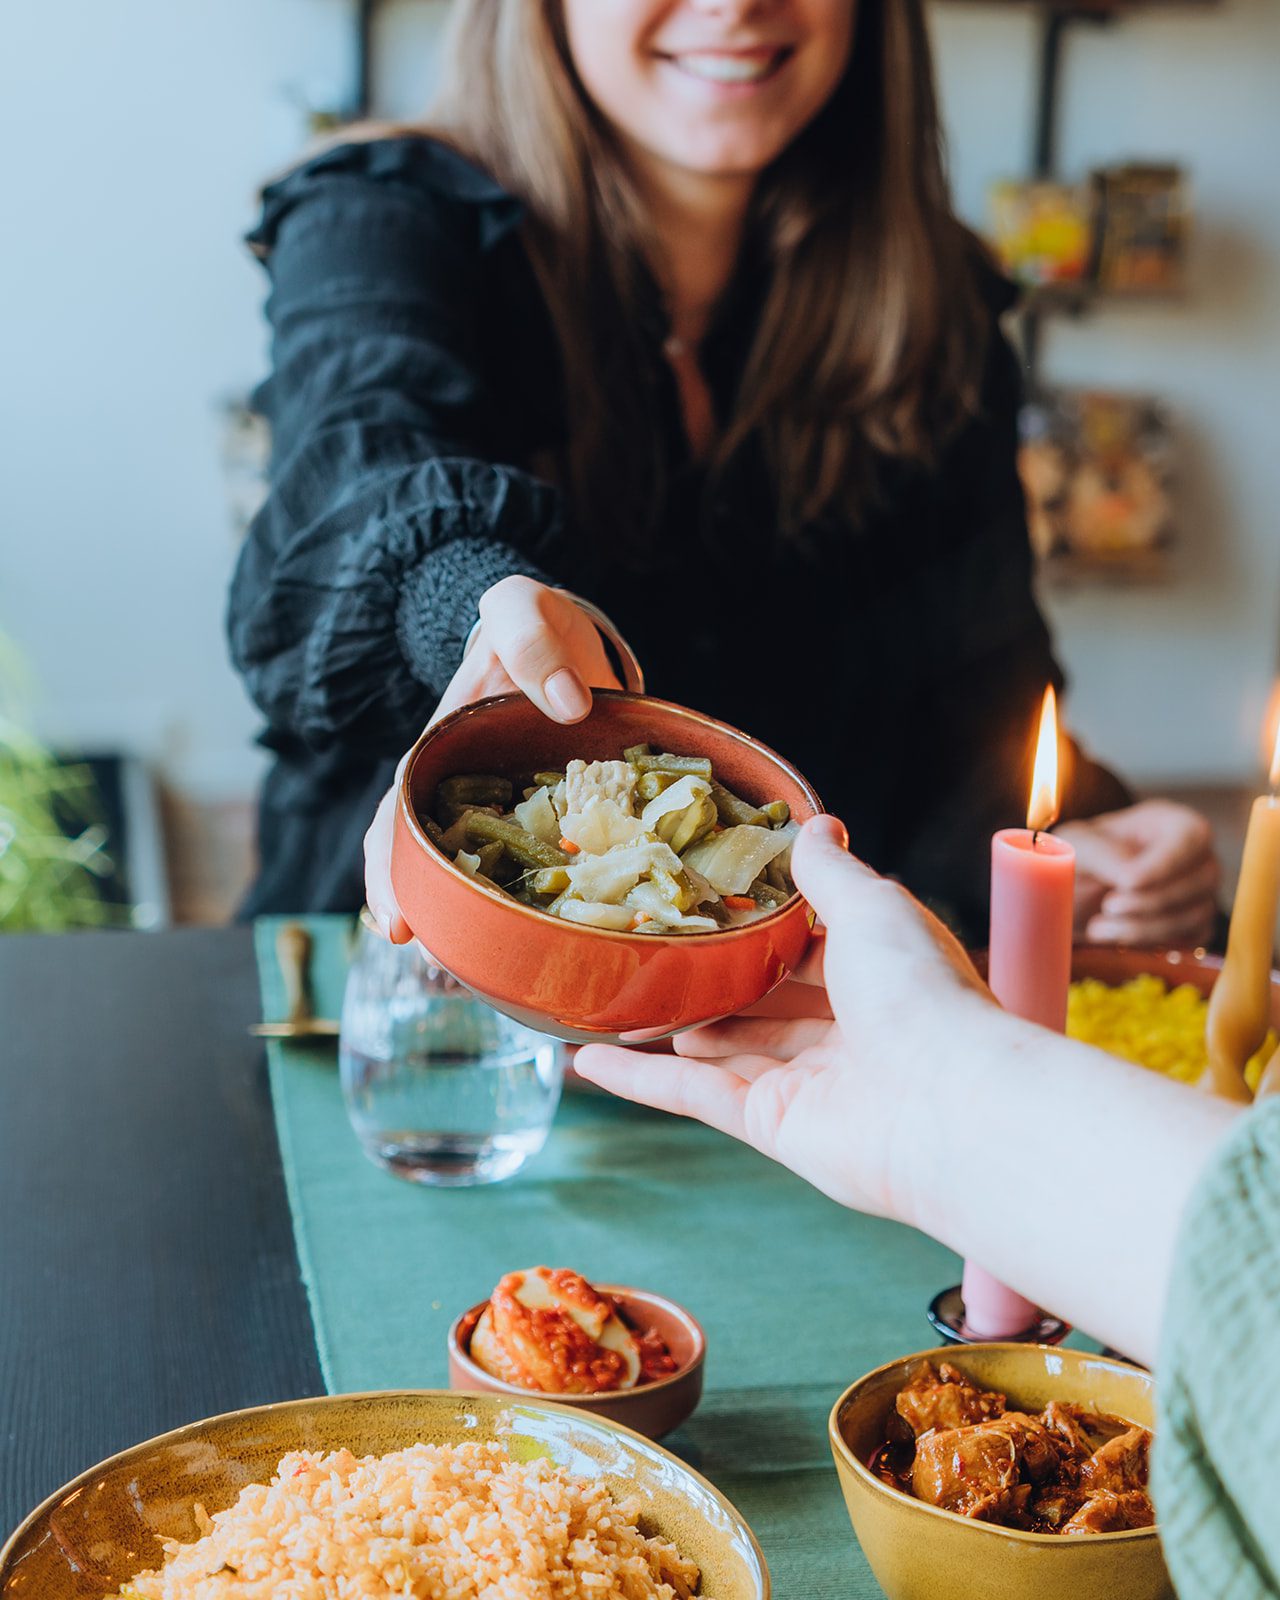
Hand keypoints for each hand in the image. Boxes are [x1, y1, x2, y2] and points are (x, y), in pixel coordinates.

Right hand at [364, 578, 621, 939]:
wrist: (564, 636)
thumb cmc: (532, 624)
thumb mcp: (523, 609)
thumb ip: (530, 639)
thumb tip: (567, 704)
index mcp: (438, 753)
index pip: (394, 819)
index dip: (388, 871)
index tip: (398, 920)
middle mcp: (461, 793)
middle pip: (424, 863)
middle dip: (424, 913)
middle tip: (440, 960)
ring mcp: (503, 811)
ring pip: (477, 875)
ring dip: (476, 920)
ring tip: (488, 968)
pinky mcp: (548, 820)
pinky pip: (534, 867)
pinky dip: (534, 902)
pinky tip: (551, 939)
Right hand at [574, 815, 1240, 1363]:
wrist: (947, 1104)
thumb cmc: (922, 993)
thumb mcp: (871, 906)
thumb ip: (829, 872)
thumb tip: (816, 824)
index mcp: (877, 976)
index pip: (809, 949)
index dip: (761, 929)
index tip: (708, 902)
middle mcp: (845, 1031)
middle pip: (762, 1005)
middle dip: (709, 984)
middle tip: (647, 953)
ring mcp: (807, 1083)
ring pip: (722, 1051)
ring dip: (668, 1031)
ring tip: (613, 1001)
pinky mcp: (772, 1125)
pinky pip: (694, 1096)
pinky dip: (641, 1079)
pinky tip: (590, 1059)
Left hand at [1056, 799, 1219, 946]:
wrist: (1072, 897)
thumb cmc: (1076, 858)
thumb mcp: (1077, 844)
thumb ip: (1102, 852)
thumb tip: (1132, 878)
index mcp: (1169, 822)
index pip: (1193, 835)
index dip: (1165, 863)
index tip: (1126, 883)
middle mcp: (1194, 854)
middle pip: (1203, 878)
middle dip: (1152, 900)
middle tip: (1107, 906)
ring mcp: (1200, 891)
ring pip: (1198, 913)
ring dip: (1146, 928)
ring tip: (1098, 927)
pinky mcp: (1195, 925)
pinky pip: (1192, 939)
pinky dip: (1153, 944)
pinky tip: (1115, 939)